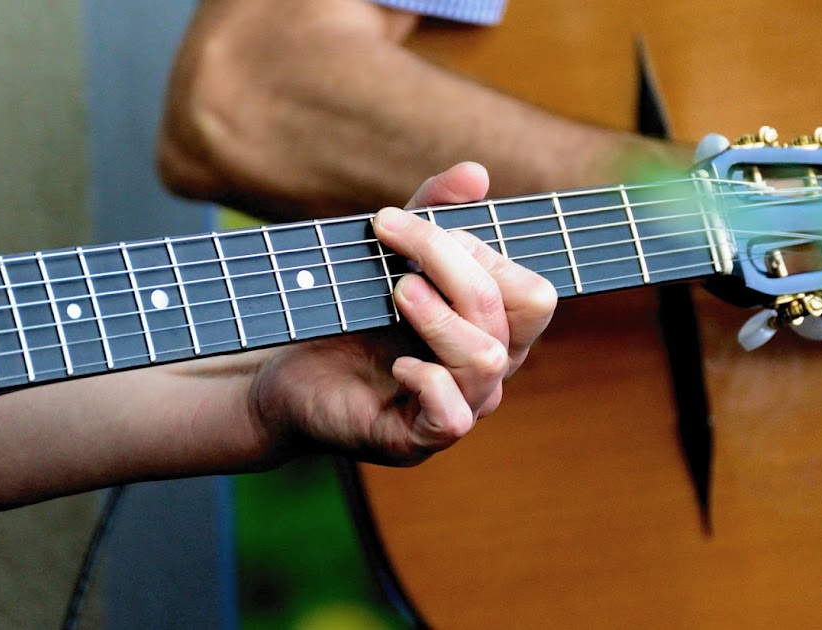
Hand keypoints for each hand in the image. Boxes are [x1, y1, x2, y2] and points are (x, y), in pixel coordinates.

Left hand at [249, 162, 556, 465]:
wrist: (289, 376)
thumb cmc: (349, 319)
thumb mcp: (391, 259)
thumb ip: (432, 215)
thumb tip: (474, 173)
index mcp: (495, 328)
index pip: (533, 291)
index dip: (480, 250)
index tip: (409, 226)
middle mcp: (490, 371)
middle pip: (520, 312)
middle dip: (456, 267)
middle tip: (396, 250)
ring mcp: (461, 407)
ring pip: (487, 358)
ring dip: (439, 315)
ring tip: (394, 295)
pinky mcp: (419, 440)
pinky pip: (453, 417)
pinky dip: (427, 380)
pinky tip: (396, 361)